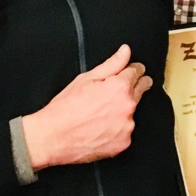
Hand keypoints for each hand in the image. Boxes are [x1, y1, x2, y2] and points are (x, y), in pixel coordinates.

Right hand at [22, 45, 152, 169]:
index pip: (138, 71)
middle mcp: (128, 107)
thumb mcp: (87, 78)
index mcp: (120, 87)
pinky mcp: (124, 143)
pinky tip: (102, 126)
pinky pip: (126, 130)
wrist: (54, 137)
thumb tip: (125, 51)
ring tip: (102, 112)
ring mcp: (127, 127)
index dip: (133, 68)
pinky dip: (118, 127)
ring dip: (124, 109)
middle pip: (141, 89)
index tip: (132, 70)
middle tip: (118, 89)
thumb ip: (111, 64)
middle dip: (134, 85)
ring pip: (133, 111)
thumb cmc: (66, 107)